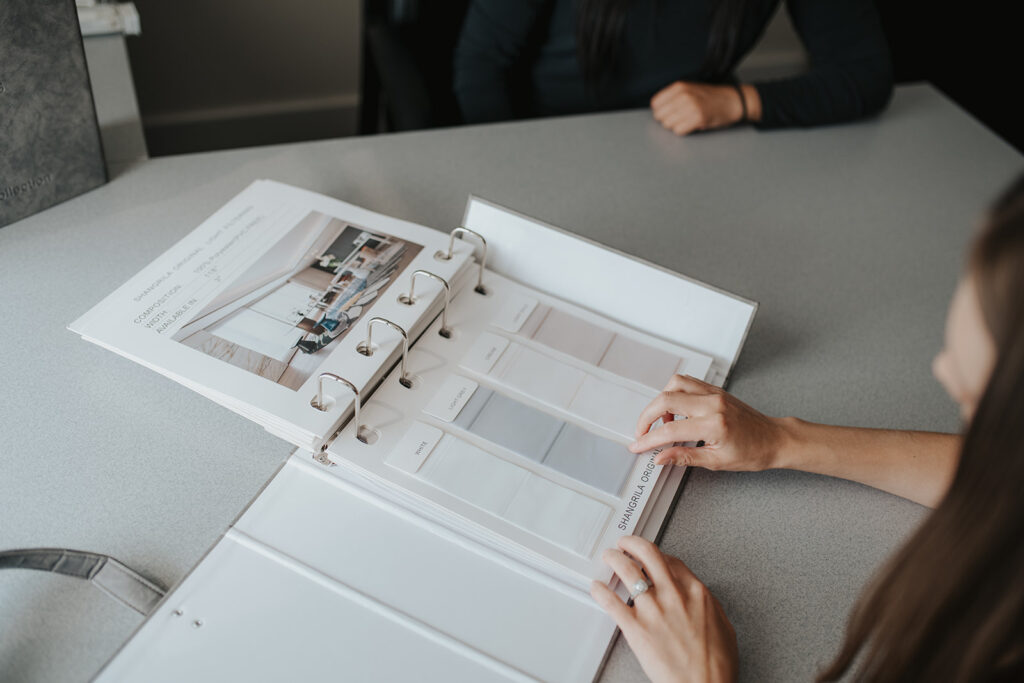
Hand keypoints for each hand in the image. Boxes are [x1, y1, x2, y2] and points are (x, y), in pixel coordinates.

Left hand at [591, 536, 737, 682]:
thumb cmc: (716, 665)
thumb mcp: (724, 627)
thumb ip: (709, 607)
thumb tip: (701, 599)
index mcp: (696, 593)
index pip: (671, 561)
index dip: (657, 554)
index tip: (650, 555)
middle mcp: (673, 595)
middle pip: (648, 554)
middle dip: (632, 544)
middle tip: (624, 544)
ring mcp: (653, 610)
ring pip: (627, 570)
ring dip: (614, 559)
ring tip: (609, 557)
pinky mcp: (636, 628)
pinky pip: (612, 602)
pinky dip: (601, 591)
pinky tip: (597, 587)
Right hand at [629, 374, 787, 470]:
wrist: (774, 439)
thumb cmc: (753, 452)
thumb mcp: (717, 461)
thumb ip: (684, 457)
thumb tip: (661, 457)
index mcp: (714, 424)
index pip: (671, 429)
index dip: (649, 439)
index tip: (638, 446)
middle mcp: (713, 403)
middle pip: (666, 399)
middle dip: (647, 416)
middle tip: (642, 432)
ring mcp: (714, 393)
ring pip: (675, 384)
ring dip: (660, 401)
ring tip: (662, 421)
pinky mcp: (716, 390)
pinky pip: (687, 382)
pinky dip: (674, 393)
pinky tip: (675, 410)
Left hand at [650, 81, 757, 135]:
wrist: (732, 101)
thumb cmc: (710, 98)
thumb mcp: (689, 90)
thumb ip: (673, 97)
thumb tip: (656, 111)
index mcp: (679, 87)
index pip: (655, 104)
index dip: (661, 111)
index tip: (670, 112)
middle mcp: (684, 95)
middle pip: (660, 116)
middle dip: (668, 120)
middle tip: (680, 118)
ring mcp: (691, 107)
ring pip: (668, 125)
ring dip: (676, 126)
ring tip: (687, 120)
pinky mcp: (698, 118)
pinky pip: (679, 131)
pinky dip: (684, 131)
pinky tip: (692, 125)